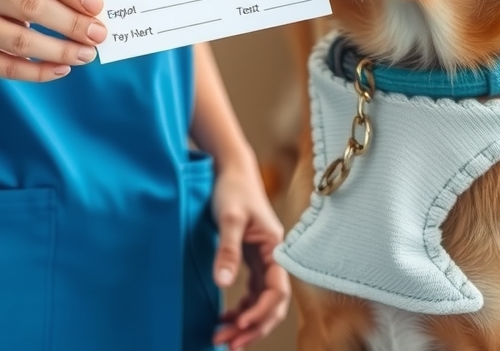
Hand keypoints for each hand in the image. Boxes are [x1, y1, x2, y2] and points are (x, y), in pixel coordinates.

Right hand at [0, 0, 106, 80]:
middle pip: (32, 6)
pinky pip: (9, 68)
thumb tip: (93, 9)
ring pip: (22, 42)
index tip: (97, 5)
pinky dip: (39, 71)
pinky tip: (62, 68)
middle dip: (72, 23)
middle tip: (98, 34)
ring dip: (61, 51)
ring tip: (87, 53)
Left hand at [211, 155, 290, 349]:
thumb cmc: (233, 187)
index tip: (240, 325)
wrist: (229, 167)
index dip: (261, 313)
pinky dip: (241, 307)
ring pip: (260, 301)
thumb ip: (228, 250)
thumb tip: (223, 284)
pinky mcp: (251, 257)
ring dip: (245, 321)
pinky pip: (251, 292)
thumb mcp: (228, 218)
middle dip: (253, 327)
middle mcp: (273, 256)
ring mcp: (263, 258)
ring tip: (222, 337)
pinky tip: (225, 316)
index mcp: (275, 248)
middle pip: (271, 303)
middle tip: (228, 344)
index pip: (277, 291)